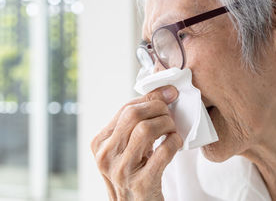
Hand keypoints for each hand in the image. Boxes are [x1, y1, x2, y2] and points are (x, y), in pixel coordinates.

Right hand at [91, 86, 182, 200]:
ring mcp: (122, 171)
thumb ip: (135, 122)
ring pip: (145, 129)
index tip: (168, 94)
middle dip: (158, 109)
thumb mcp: (126, 147)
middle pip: (133, 115)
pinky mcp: (141, 183)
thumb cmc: (133, 174)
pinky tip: (175, 144)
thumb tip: (163, 92)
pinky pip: (163, 151)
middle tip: (170, 114)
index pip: (125, 108)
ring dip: (166, 124)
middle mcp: (106, 156)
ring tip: (171, 130)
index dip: (150, 98)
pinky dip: (174, 142)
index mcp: (100, 143)